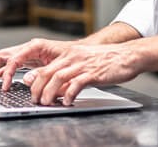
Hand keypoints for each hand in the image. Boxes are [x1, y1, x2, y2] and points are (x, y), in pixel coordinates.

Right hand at [0, 38, 72, 89]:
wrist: (83, 54)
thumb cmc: (74, 56)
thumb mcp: (60, 65)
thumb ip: (43, 72)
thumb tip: (27, 80)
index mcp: (36, 46)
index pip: (14, 58)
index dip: (7, 72)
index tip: (5, 85)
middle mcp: (30, 48)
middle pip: (5, 55)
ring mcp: (30, 53)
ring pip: (6, 58)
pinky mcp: (31, 60)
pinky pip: (13, 63)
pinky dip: (4, 69)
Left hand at [22, 43, 140, 105]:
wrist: (128, 55)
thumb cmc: (107, 61)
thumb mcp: (84, 64)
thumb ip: (70, 75)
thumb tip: (56, 90)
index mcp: (69, 54)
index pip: (45, 67)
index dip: (34, 80)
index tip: (29, 91)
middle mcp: (73, 57)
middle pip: (47, 72)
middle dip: (37, 88)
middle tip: (35, 100)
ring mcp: (83, 64)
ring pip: (58, 77)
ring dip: (49, 92)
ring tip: (46, 103)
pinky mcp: (94, 72)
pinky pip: (77, 83)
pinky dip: (69, 93)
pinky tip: (67, 101)